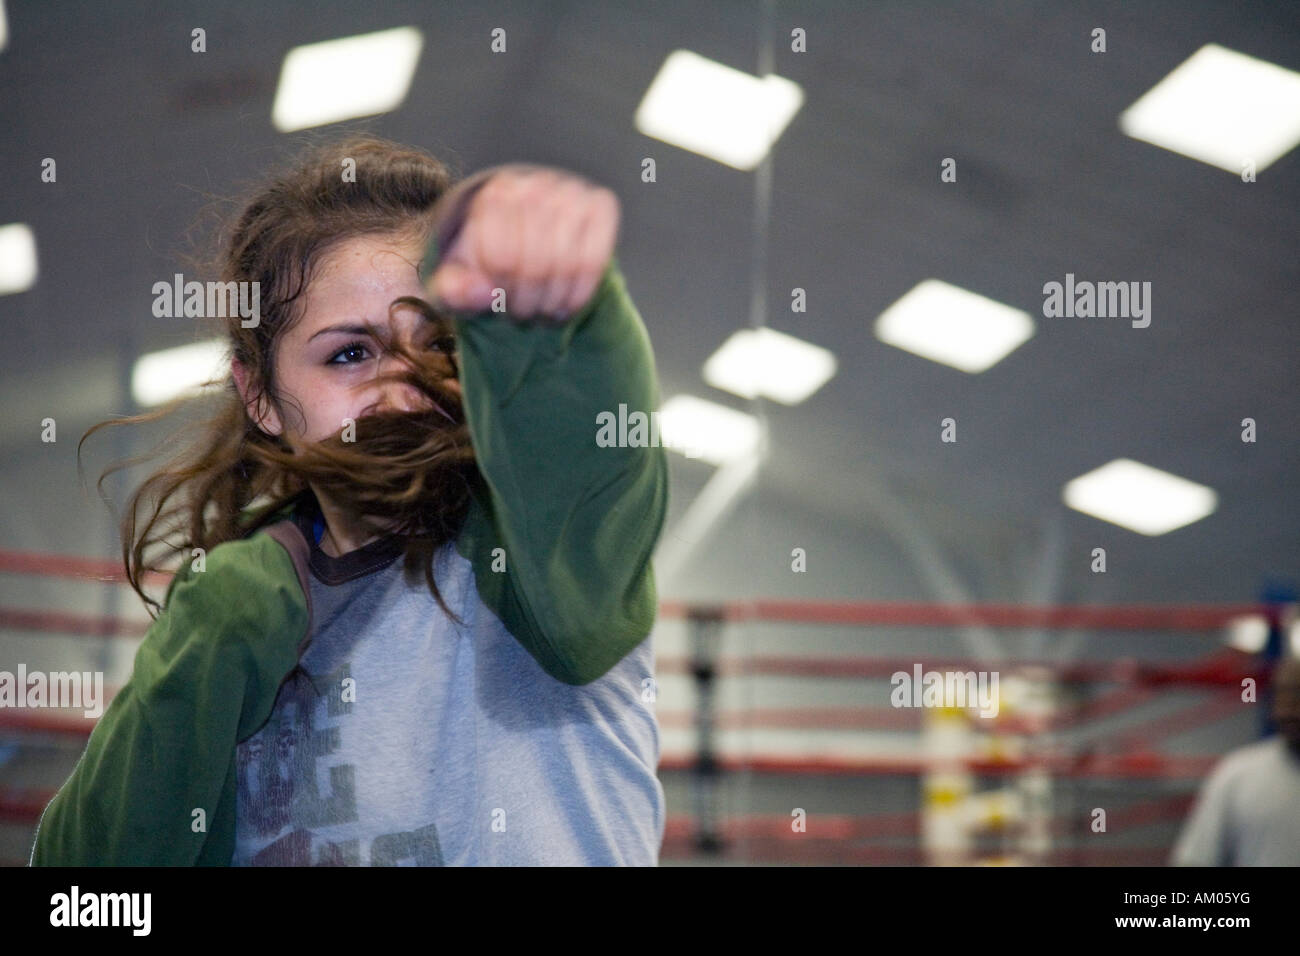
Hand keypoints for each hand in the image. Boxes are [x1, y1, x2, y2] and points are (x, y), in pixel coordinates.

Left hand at [426, 166, 618, 320]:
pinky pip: (594, 261)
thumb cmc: (489, 264)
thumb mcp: (459, 280)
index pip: (500, 258)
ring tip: (541, 313)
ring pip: (566, 265)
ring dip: (552, 303)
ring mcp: (572, 192)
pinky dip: (579, 294)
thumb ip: (453, 290)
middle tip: (521, 315)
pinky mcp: (601, 206)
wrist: (529, 240)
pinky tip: (565, 306)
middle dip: (527, 303)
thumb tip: (483, 293)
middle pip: (535, 265)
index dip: (501, 292)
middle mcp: (534, 185)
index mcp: (494, 195)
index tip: (499, 302)